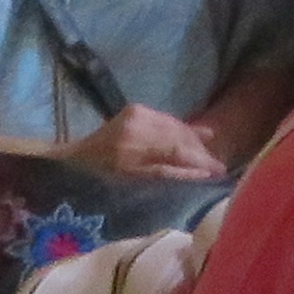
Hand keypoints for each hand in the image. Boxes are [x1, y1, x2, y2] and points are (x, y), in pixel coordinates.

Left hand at [68, 103, 222, 181]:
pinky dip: (181, 131)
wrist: (73, 160)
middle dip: (201, 152)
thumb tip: (204, 174)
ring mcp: (137, 112)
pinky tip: (196, 139)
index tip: (220, 172)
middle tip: (218, 168)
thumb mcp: (135, 184)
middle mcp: (138, 121)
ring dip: (194, 142)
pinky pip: (167, 120)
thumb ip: (170, 175)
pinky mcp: (136, 110)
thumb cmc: (101, 180)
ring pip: (176, 126)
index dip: (202, 161)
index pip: (179, 149)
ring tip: (208, 158)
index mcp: (135, 143)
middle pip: (180, 135)